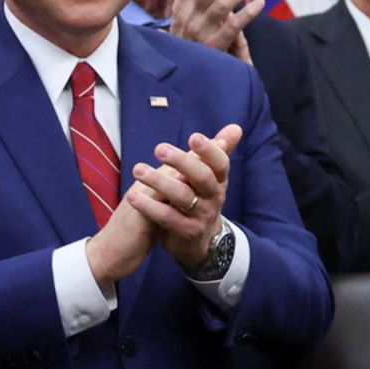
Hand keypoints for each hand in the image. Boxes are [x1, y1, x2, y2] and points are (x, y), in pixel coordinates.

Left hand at [131, 123, 240, 269]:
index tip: (193, 137)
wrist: (200, 241)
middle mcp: (214, 197)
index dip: (209, 150)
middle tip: (159, 149)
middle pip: (202, 177)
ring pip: (182, 197)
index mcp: (219, 181)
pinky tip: (133, 196)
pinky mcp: (186, 232)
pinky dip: (150, 207)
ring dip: (159, 181)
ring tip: (138, 169)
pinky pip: (167, 218)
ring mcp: (201, 216)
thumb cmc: (202, 199)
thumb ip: (218, 151)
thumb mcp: (211, 176)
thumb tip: (236, 127)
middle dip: (182, 161)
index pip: (220, 163)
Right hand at [169, 0, 262, 58]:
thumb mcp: (185, 16)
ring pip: (222, 5)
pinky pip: (234, 27)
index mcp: (180, 6)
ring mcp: (201, 32)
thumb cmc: (188, 40)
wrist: (183, 77)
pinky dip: (248, 13)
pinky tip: (260, 2)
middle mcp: (188, 17)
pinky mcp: (215, 47)